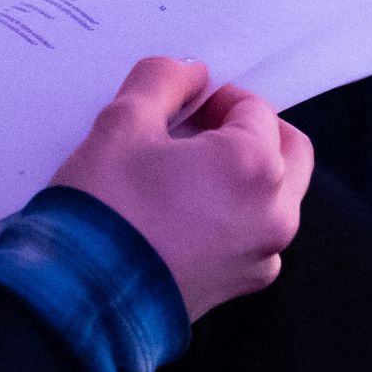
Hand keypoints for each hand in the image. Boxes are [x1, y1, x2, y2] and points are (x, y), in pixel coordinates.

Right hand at [49, 56, 311, 322]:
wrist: (83, 298)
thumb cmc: (105, 207)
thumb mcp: (122, 123)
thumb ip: (164, 81)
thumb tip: (192, 74)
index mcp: (254, 164)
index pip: (254, 108)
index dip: (217, 99)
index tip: (183, 108)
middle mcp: (274, 211)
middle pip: (288, 150)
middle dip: (252, 132)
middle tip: (199, 133)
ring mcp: (263, 253)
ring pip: (276, 195)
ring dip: (247, 175)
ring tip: (187, 175)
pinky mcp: (243, 283)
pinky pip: (256, 234)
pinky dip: (236, 215)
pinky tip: (184, 214)